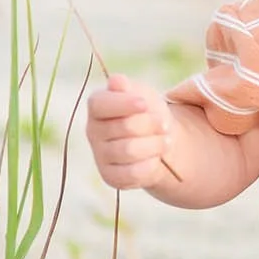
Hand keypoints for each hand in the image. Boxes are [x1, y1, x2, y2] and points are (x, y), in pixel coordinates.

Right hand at [86, 73, 176, 190]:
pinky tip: (156, 158)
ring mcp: (100, 156)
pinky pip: (132, 173)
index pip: (101, 104)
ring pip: (130, 150)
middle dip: (150, 124)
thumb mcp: (141, 93)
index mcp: (97, 106)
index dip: (124, 104)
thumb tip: (116, 82)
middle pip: (124, 127)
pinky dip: (150, 164)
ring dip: (155, 144)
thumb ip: (128, 88)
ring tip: (165, 140)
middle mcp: (93, 131)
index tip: (144, 104)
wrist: (159, 140)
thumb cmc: (147, 112)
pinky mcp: (110, 177)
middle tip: (164, 124)